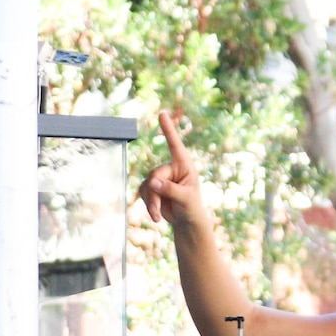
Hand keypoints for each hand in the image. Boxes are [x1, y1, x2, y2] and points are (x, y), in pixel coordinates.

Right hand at [138, 111, 205, 227]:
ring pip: (147, 185)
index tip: (162, 114)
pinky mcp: (152, 188)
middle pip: (155, 174)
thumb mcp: (186, 199)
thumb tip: (152, 182)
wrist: (186, 221)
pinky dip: (148, 205)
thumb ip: (171, 190)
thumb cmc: (192, 207)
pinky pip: (143, 192)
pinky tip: (156, 217)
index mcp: (184, 165)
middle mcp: (171, 168)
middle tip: (159, 209)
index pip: (175, 145)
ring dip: (151, 202)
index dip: (168, 130)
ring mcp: (161, 178)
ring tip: (158, 216)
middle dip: (156, 192)